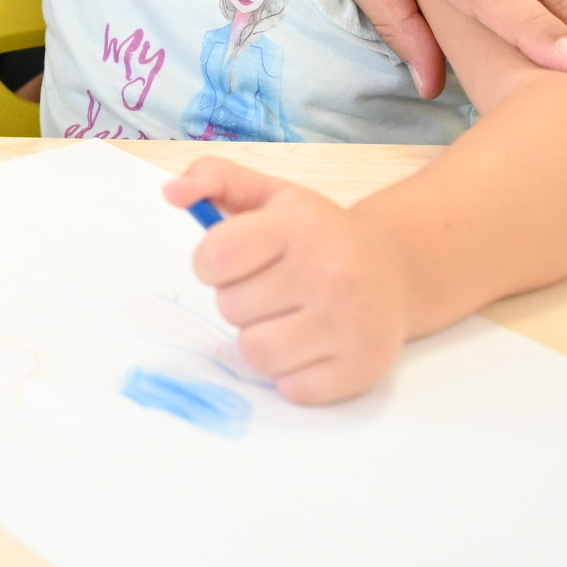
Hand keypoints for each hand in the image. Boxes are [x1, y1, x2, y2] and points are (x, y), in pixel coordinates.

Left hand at [163, 155, 410, 403]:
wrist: (395, 269)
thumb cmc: (318, 234)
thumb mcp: (269, 195)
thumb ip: (214, 178)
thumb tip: (172, 192)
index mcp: (300, 222)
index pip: (214, 256)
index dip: (211, 263)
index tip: (233, 260)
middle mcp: (329, 270)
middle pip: (231, 308)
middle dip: (240, 299)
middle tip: (271, 288)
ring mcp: (349, 322)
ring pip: (255, 353)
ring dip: (261, 339)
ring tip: (286, 318)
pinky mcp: (361, 367)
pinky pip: (291, 388)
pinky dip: (292, 374)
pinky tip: (311, 346)